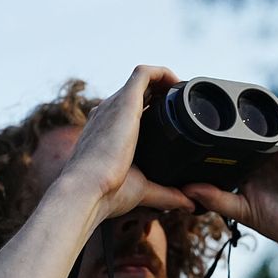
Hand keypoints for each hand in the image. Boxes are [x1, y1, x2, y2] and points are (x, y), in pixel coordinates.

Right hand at [60, 65, 195, 219]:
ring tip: (185, 94)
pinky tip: (179, 83)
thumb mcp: (143, 191)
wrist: (87, 189)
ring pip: (142, 81)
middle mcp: (107, 114)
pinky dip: (163, 73)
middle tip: (185, 109)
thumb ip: (167, 195)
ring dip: (164, 82)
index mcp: (106, 132)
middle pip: (138, 94)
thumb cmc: (107, 194)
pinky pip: (145, 74)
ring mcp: (114, 105)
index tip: (173, 121)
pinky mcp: (124, 101)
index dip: (152, 112)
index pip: (130, 114)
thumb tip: (190, 204)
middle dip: (162, 96)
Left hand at [182, 123, 277, 255]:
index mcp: (249, 171)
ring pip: (257, 125)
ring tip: (219, 111)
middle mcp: (263, 156)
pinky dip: (266, 117)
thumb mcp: (242, 211)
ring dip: (242, 118)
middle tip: (197, 117)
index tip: (185, 139)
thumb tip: (186, 190)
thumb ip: (216, 198)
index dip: (208, 146)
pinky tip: (250, 116)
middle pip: (239, 134)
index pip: (225, 152)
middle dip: (222, 126)